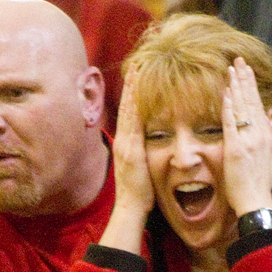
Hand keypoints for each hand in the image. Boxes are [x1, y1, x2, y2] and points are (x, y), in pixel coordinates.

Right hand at [111, 67, 154, 217]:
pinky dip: (134, 107)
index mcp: (126, 145)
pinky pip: (133, 124)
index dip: (132, 95)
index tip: (136, 77)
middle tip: (135, 65)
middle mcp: (123, 141)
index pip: (129, 114)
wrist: (130, 207)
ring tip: (136, 71)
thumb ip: (142, 154)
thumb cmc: (138, 192)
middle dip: (131, 86)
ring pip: (129, 112)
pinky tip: (138, 93)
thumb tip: (148, 146)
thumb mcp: (140, 169)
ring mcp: (125, 145)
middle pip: (127, 108)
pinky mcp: (131, 150)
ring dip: (132, 90)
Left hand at [222, 58, 271, 215]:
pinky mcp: (235, 149)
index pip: (258, 105)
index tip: (246, 72)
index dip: (251, 87)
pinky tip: (226, 93)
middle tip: (238, 61)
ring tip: (232, 69)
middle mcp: (259, 134)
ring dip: (237, 87)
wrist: (255, 200)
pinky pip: (231, 124)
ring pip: (242, 107)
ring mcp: (247, 140)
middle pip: (251, 101)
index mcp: (265, 135)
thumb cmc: (260, 182)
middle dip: (244, 79)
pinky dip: (229, 107)